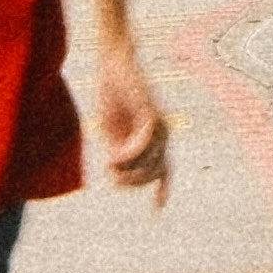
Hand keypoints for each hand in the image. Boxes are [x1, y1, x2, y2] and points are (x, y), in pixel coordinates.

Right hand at [79, 54, 169, 197]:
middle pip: (155, 174)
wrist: (114, 61)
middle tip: (110, 175)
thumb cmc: (111, 94)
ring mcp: (160, 124)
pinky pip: (143, 144)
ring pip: (150, 162)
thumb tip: (118, 173)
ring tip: (108, 165)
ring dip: (128, 170)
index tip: (156, 211)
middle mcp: (162, 134)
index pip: (164, 170)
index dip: (160, 190)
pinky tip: (111, 156)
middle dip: (132, 183)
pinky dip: (128, 154)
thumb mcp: (111, 131)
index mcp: (153, 139)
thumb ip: (118, 152)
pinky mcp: (151, 113)